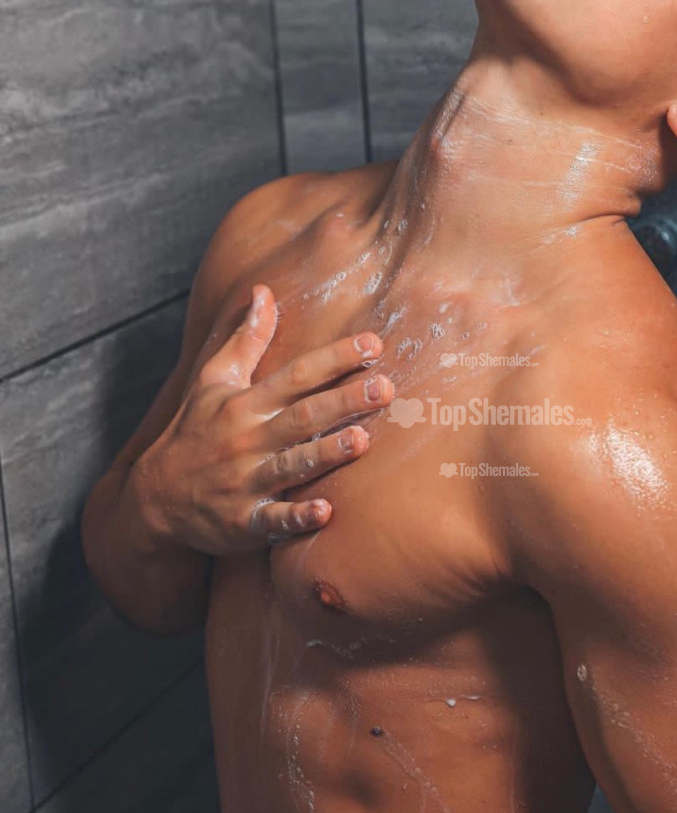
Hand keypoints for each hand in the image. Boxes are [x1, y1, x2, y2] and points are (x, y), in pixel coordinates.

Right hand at [133, 282, 393, 553]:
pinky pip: (274, 520)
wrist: (155, 498)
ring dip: (326, 453)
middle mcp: (247, 439)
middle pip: (302, 417)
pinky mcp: (244, 522)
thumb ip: (245, 340)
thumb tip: (263, 291)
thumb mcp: (213, 381)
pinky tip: (326, 512)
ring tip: (362, 441)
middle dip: (343, 402)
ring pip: (292, 465)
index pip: (296, 374)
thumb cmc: (194, 431)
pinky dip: (297, 518)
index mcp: (244, 404)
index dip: (335, 358)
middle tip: (385, 388)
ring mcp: (245, 482)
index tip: (374, 344)